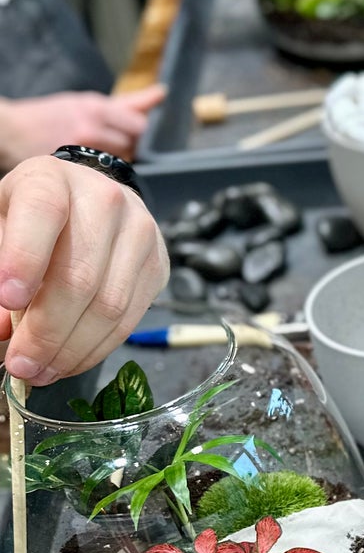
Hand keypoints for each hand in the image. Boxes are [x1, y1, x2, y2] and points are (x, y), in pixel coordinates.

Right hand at [0, 86, 164, 169]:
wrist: (11, 131)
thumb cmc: (51, 116)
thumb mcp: (87, 102)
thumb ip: (128, 103)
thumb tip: (161, 92)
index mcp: (96, 108)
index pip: (140, 125)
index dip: (135, 131)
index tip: (124, 132)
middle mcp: (91, 127)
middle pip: (132, 145)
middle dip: (126, 146)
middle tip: (107, 146)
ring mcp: (82, 149)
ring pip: (120, 161)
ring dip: (114, 161)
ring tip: (95, 157)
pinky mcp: (73, 167)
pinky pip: (102, 176)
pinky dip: (100, 174)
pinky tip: (87, 169)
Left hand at [0, 158, 168, 384]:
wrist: (86, 204)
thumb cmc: (33, 220)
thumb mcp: (1, 230)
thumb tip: (4, 329)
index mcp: (53, 180)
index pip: (43, 214)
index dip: (25, 258)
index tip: (8, 299)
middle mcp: (106, 201)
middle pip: (80, 276)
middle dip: (47, 331)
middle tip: (21, 365)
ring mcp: (140, 234)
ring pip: (109, 306)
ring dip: (71, 350)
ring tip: (42, 371)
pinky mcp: (158, 266)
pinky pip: (129, 320)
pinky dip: (95, 350)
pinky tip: (69, 362)